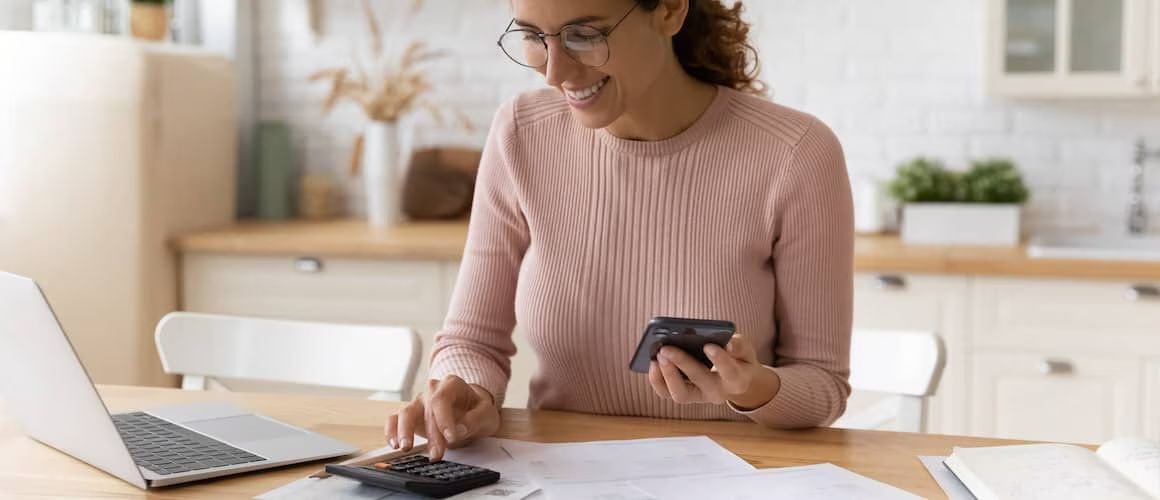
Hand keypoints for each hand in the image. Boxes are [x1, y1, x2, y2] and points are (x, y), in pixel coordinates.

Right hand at [384, 375, 500, 460]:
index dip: (444, 419)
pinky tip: (395, 444)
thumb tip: (459, 429)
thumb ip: (475, 420)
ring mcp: (419, 402)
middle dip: (431, 434)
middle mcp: (432, 391)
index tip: (451, 437)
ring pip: (405, 413)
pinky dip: (392, 431)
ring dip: (405, 432)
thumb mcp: (487, 414)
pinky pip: (394, 420)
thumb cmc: (478, 409)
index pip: (441, 399)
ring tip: (406, 448)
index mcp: (451, 385)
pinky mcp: (410, 416)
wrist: (471, 411)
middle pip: (426, 409)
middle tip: (437, 454)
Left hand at [647, 334, 779, 409]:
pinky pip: (667, 393)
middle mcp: (718, 393)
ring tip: (658, 355)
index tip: (708, 345)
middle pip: (700, 381)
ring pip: (680, 394)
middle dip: (682, 363)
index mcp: (737, 380)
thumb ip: (739, 345)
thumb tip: (726, 344)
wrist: (733, 378)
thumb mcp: (745, 349)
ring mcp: (699, 397)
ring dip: (667, 375)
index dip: (720, 360)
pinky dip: (657, 379)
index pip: (731, 373)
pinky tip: (653, 362)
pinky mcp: (684, 395)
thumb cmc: (738, 358)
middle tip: (666, 348)